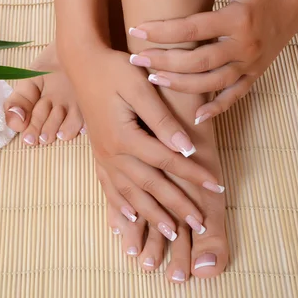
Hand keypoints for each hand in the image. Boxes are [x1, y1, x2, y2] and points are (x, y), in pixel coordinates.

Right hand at [63, 47, 224, 239]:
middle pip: (150, 186)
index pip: (167, 161)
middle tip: (199, 224)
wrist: (82, 64)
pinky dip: (121, 207)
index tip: (216, 186)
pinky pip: (109, 188)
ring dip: (152, 215)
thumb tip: (185, 149)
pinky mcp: (98, 155)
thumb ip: (162, 120)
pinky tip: (131, 220)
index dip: (193, 175)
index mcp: (124, 137)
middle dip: (176, 206)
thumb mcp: (140, 87)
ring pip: (130, 194)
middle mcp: (112, 153)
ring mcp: (103, 157)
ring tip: (171, 233)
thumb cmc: (114, 70)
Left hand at [129, 0, 297, 123]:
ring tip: (154, 81)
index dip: (163, 31)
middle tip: (137, 60)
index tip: (137, 31)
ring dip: (181, 85)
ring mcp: (250, 64)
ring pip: (211, 83)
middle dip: (164, 62)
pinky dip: (216, 109)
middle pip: (198, 62)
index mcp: (238, 19)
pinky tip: (196, 118)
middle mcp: (244, 46)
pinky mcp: (255, 75)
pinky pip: (234, 96)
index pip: (193, 28)